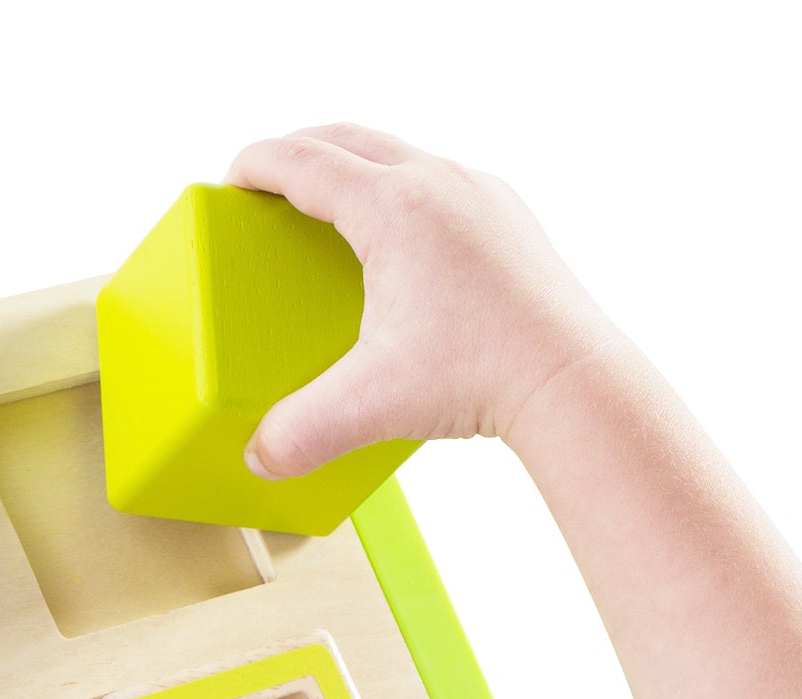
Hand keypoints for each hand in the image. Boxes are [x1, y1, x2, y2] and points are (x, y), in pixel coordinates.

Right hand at [225, 124, 621, 477]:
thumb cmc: (483, 375)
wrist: (569, 379)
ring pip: (396, 155)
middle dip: (296, 153)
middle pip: (349, 140)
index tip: (232, 178)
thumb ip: (300, 431)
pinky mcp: (505, 217)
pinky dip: (396, 194)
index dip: (258, 166)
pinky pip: (435, 183)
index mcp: (395, 208)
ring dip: (349, 168)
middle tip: (265, 183)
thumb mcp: (369, 406)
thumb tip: (260, 456)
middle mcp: (440, 184)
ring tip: (323, 206)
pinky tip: (392, 241)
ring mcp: (479, 194)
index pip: (305, 163)